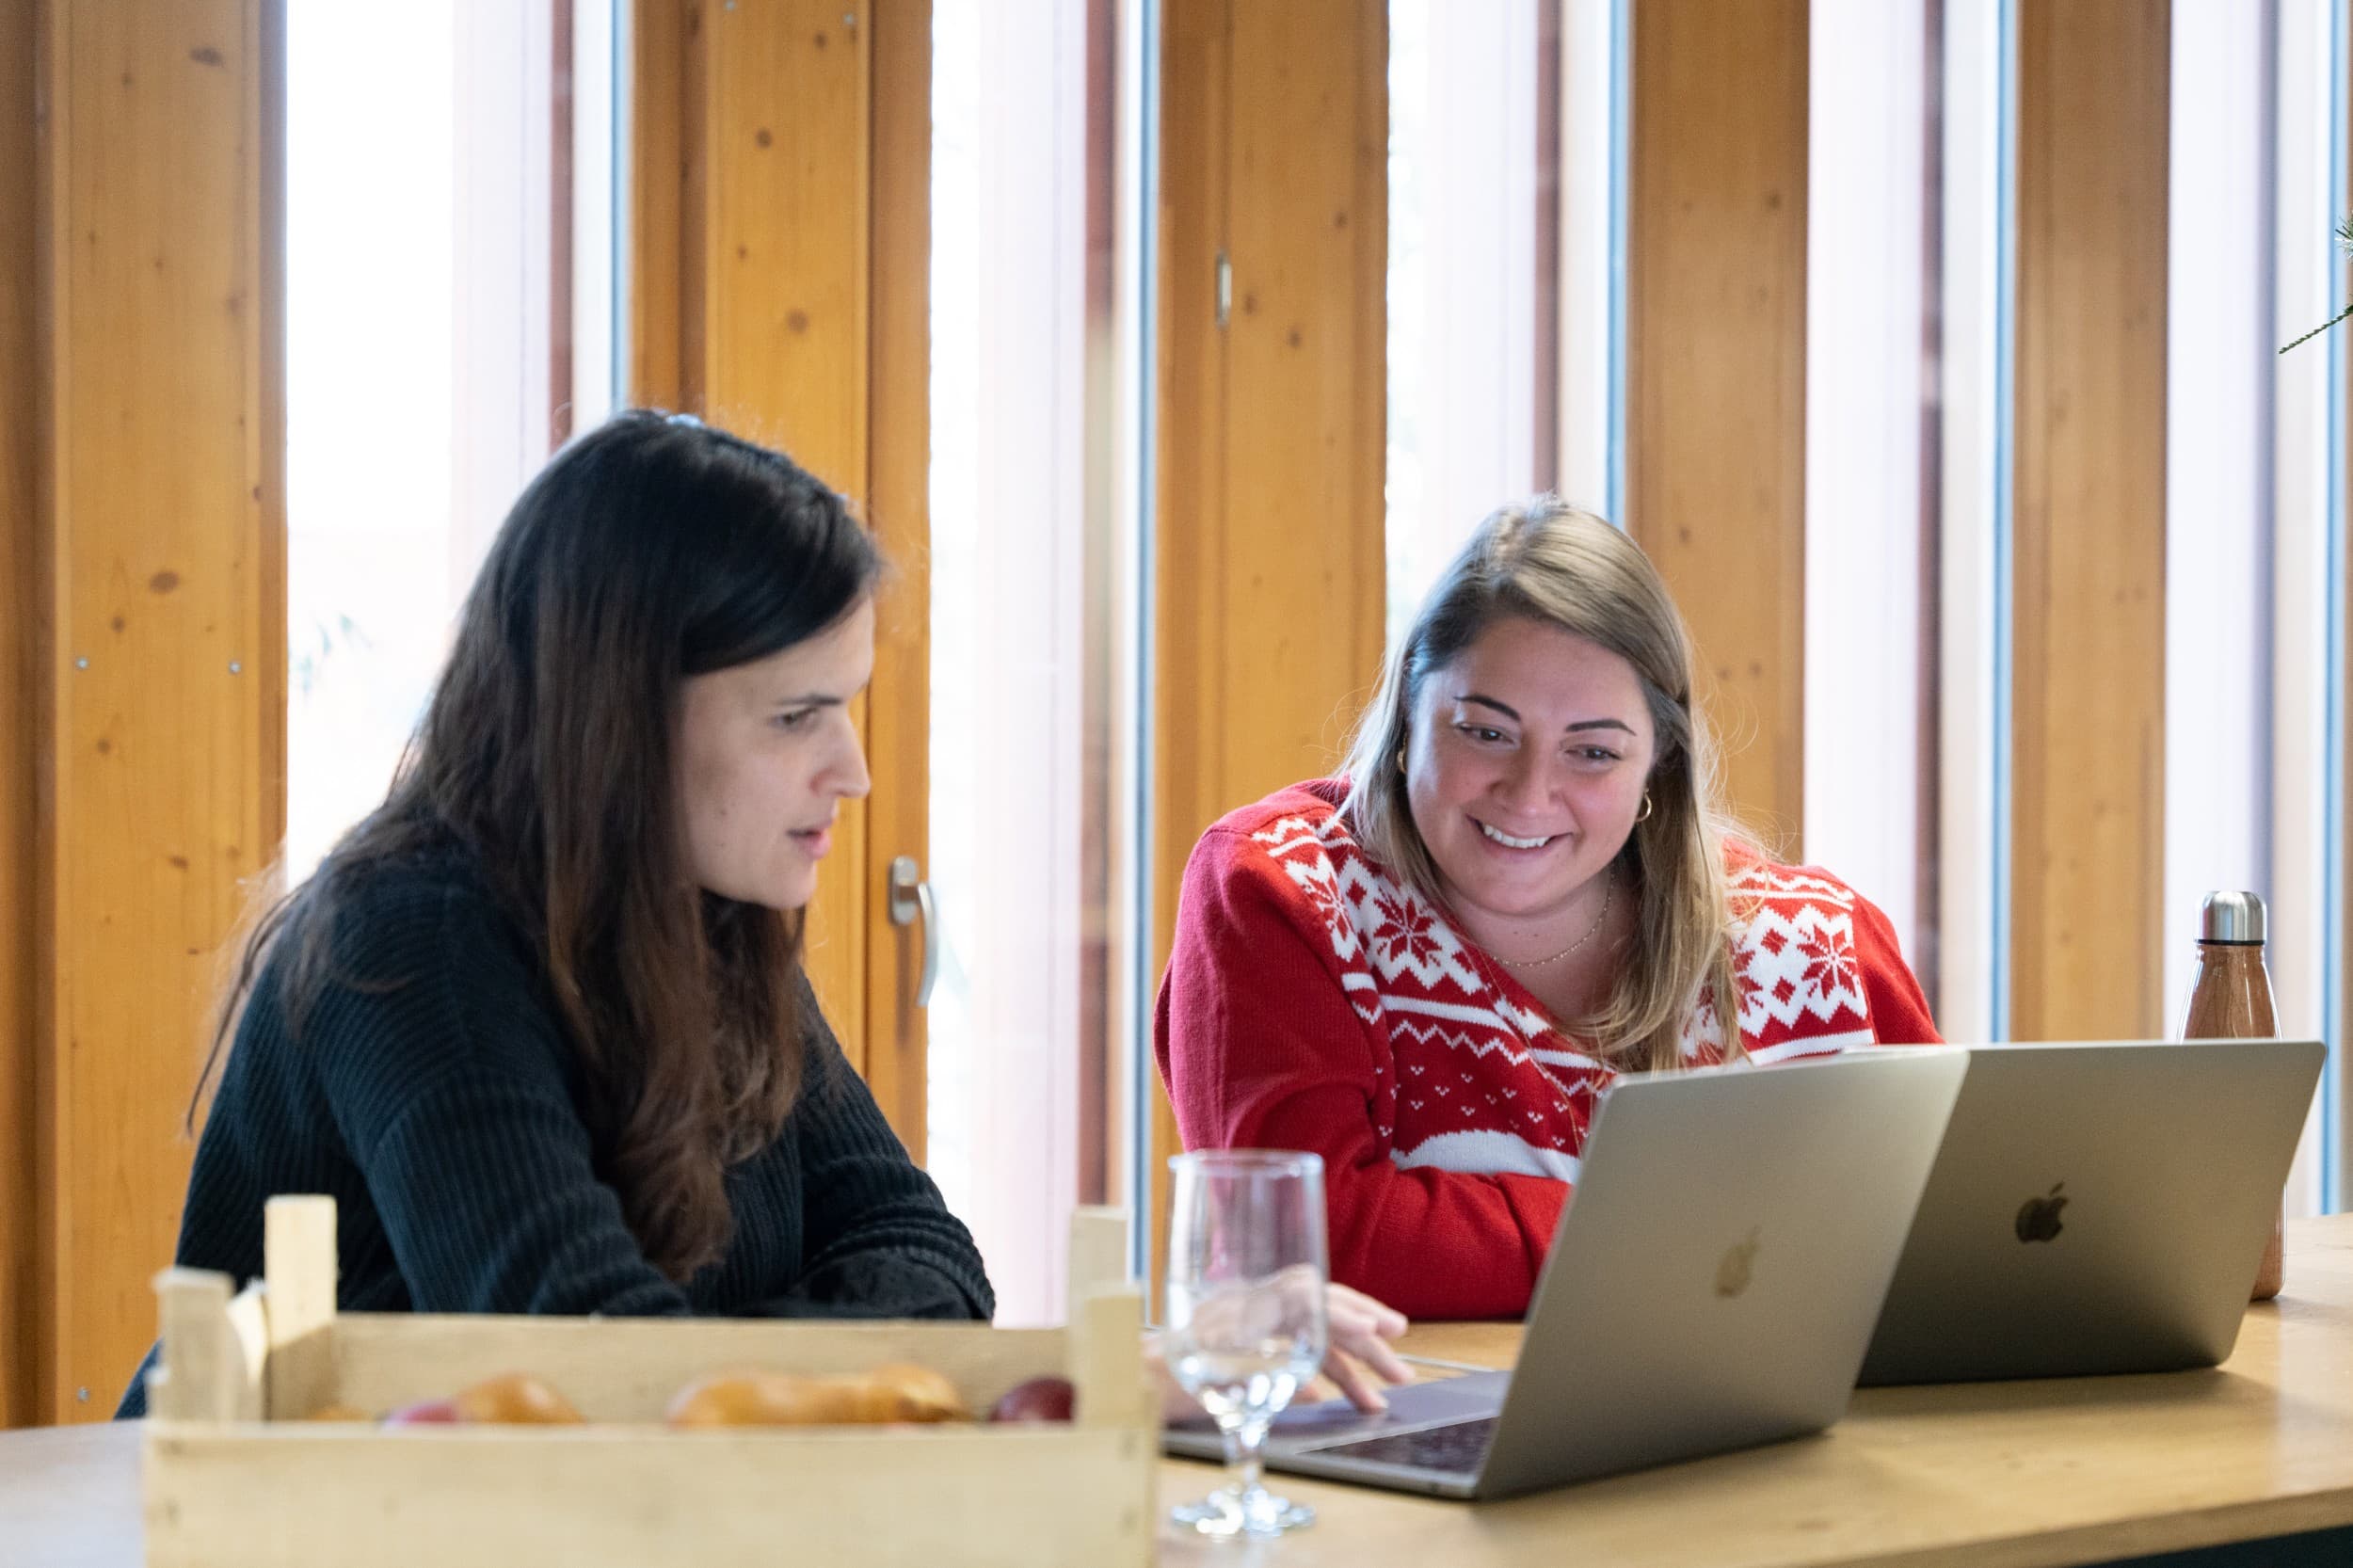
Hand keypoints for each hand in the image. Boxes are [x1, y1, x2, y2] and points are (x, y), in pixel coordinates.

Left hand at [1147, 1280, 1411, 1421]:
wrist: (1125, 1378)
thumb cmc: (1160, 1383)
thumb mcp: (1214, 1387)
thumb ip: (1266, 1384)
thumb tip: (1311, 1390)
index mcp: (1244, 1307)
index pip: (1307, 1298)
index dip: (1346, 1313)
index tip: (1380, 1332)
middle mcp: (1251, 1304)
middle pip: (1319, 1306)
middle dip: (1366, 1334)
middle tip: (1401, 1368)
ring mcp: (1250, 1319)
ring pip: (1312, 1328)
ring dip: (1351, 1359)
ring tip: (1383, 1392)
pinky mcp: (1246, 1336)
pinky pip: (1294, 1344)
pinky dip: (1322, 1367)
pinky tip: (1339, 1396)